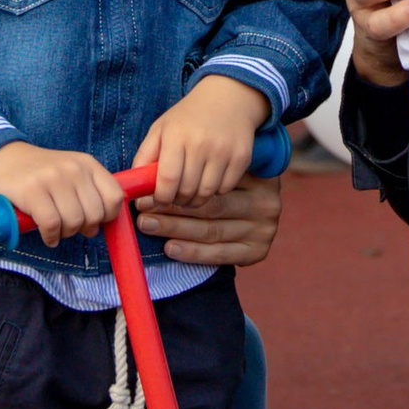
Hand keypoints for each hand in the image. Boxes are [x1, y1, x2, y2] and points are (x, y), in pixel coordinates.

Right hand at [0, 139, 121, 242]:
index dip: (107, 216)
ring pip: (74, 222)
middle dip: (83, 228)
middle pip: (94, 215)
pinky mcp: (32, 191)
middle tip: (69, 226)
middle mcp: (73, 168)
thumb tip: (100, 225)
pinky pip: (52, 225)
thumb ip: (88, 192)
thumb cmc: (37, 173)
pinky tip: (46, 235)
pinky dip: (50, 237)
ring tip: (55, 229)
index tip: (93, 221)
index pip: (115, 197)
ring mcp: (52, 178)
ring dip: (65, 234)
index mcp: (87, 163)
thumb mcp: (69, 172)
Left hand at [133, 72, 262, 206]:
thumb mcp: (161, 128)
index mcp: (176, 135)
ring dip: (195, 199)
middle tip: (175, 195)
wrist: (229, 97)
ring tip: (190, 190)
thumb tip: (136, 187)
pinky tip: (210, 178)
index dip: (161, 197)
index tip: (159, 198)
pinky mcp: (241, 157)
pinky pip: (225, 189)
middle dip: (177, 200)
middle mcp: (201, 143)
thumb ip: (144, 156)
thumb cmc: (188, 116)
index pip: (167, 180)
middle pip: (186, 191)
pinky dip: (215, 191)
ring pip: (206, 194)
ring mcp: (224, 151)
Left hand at [142, 168, 282, 267]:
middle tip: (143, 211)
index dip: (173, 188)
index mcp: (255, 172)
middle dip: (171, 211)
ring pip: (211, 231)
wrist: (258, 190)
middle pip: (210, 207)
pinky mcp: (259, 249)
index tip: (146, 193)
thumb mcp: (211, 155)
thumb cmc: (224, 169)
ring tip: (148, 226)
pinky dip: (194, 253)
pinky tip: (171, 247)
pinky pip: (220, 253)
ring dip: (176, 231)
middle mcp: (266, 198)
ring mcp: (265, 226)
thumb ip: (186, 160)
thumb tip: (143, 173)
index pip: (209, 182)